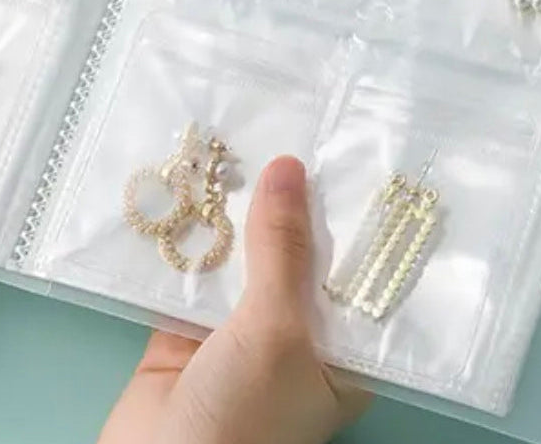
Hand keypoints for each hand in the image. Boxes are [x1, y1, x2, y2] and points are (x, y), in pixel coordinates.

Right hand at [99, 156, 371, 443]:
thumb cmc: (245, 420)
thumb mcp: (278, 330)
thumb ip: (282, 249)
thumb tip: (290, 165)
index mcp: (343, 352)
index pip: (359, 272)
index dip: (355, 215)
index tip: (353, 149)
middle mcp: (296, 338)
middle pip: (295, 256)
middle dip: (285, 202)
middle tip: (285, 125)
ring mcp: (238, 333)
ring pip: (241, 258)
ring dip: (230, 213)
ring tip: (232, 141)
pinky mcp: (183, 329)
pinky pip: (189, 270)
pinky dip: (183, 235)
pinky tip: (181, 185)